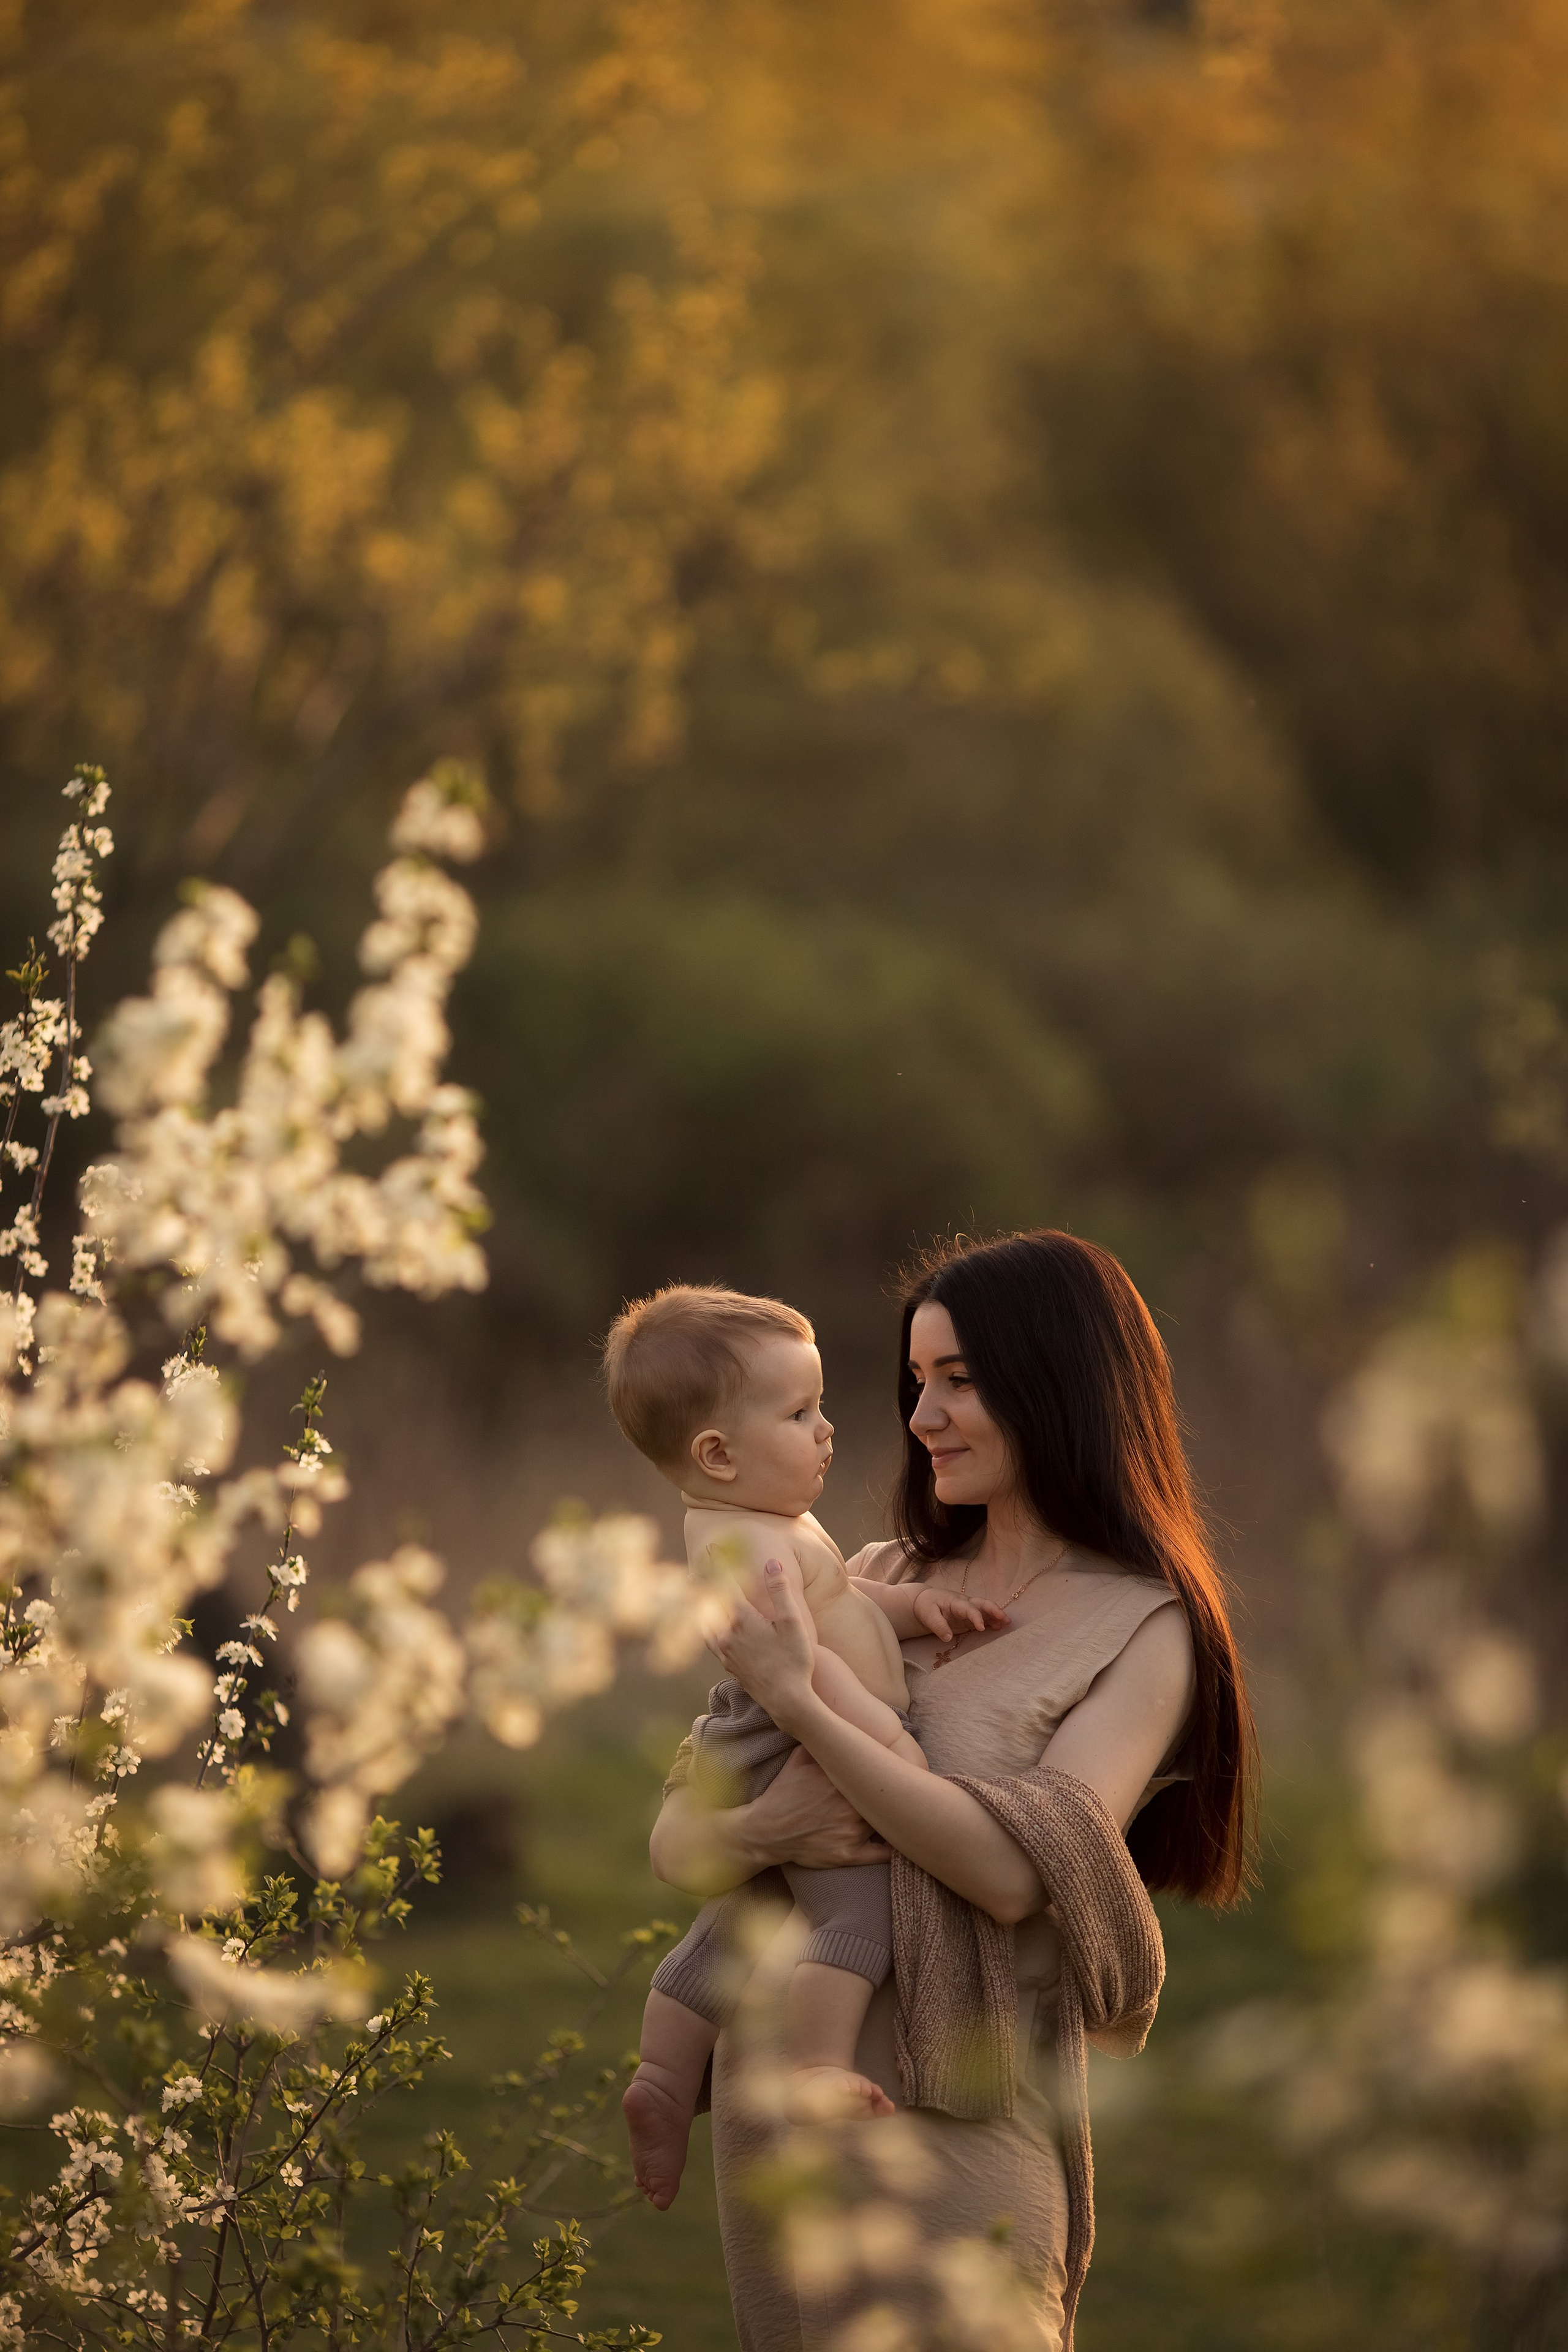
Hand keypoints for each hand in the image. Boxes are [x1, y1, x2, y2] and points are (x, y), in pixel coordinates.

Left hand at [711, 1559, 816, 1729]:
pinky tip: (709, 1627)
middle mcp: (726, 1634)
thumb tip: (771, 1562)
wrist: (787, 1701)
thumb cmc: (794, 1661)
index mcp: (742, 1619)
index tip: (710, 1547)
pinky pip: (709, 1639)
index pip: (725, 1583)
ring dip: (700, 1605)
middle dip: (703, 1583)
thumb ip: (780, 1591)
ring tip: (696, 1595)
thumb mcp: (792, 1623)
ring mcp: (724, 1651)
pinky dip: (705, 1625)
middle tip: (695, 1567)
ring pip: (704, 1622)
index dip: (717, 1563)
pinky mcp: (727, 1664)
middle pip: (708, 1602)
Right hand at [743, 1747, 890, 1870]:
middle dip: (891, 1794)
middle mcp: (849, 1807)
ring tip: (899, 1809)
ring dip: (889, 1816)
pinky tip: (898, 1837)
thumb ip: (821, 1741)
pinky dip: (893, 1847)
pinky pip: (882, 1854)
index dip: (887, 1770)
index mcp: (840, 1781)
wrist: (766, 1830)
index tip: (895, 1768)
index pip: (877, 1773)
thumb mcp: (799, 1759)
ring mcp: (850, 1833)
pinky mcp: (849, 1855)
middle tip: (900, 1789)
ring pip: (884, 1822)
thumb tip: (838, 1723)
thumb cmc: (784, 1793)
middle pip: (884, 1798)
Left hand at [909, 1587, 1009, 1642]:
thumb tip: (948, 1638)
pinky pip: (984, 1617)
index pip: (969, 1608)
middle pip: (983, 1604)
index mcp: (955, 1602)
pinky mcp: (969, 1617)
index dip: (976, 1617)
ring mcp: (968, 1610)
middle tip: (1006, 1619)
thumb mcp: (928, 1615)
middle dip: (995, 1611)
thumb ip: (938, 1626)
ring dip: (997, 1616)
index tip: (982, 1628)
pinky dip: (992, 1621)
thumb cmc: (926, 1607)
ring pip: (986, 1610)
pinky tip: (999, 1627)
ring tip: (1007, 1624)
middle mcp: (965, 1604)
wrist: (924, 1602)